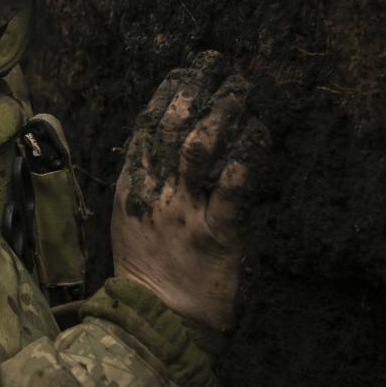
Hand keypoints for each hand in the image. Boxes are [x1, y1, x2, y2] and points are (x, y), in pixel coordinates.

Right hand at [111, 51, 259, 331]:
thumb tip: (156, 146)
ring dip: (220, 114)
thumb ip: (142, 183)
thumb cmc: (148, 272)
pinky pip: (231, 191)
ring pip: (198, 149)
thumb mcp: (129, 220)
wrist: (155, 321)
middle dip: (191, 90)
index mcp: (130, 186)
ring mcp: (183, 213)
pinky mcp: (216, 235)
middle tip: (214, 65)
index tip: (183, 71)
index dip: (165, 94)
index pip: (144, 126)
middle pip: (169, 127)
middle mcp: (154, 193)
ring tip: (239, 91)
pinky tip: (257, 136)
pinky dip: (244, 159)